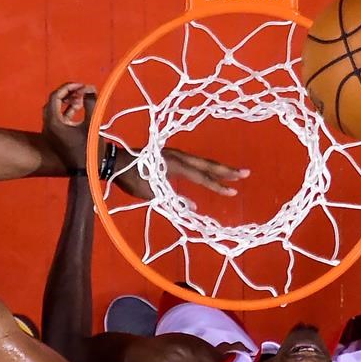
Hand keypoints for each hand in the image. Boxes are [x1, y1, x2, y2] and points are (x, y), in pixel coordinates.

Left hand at [42, 81, 94, 170]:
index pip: (55, 97)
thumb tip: (89, 88)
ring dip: (68, 101)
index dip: (68, 88)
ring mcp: (51, 132)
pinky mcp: (57, 135)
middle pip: (53, 101)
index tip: (82, 86)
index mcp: (53, 123)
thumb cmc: (90, 148)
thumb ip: (91, 104)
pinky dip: (67, 110)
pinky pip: (59, 117)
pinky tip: (79, 107)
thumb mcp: (92, 124)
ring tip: (82, 99)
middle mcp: (48, 126)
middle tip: (82, 90)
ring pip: (55, 109)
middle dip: (68, 93)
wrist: (88, 169)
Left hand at [116, 147, 249, 200]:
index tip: (233, 191)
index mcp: (174, 165)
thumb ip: (172, 199)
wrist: (114, 160)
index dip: (217, 185)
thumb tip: (192, 206)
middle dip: (226, 170)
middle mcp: (177, 157)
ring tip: (234, 173)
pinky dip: (205, 167)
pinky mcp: (170, 156)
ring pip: (201, 161)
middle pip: (207, 164)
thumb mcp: (150, 192)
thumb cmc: (130, 177)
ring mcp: (174, 154)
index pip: (201, 176)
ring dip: (217, 168)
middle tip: (245, 173)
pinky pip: (193, 162)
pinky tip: (210, 172)